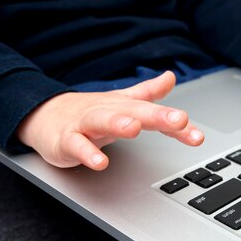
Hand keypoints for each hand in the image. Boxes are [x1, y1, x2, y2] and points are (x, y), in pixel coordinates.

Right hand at [16, 71, 203, 169]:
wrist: (43, 114)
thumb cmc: (86, 112)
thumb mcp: (120, 102)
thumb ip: (147, 93)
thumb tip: (170, 78)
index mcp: (124, 107)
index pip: (155, 114)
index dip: (177, 125)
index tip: (197, 136)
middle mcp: (108, 111)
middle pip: (135, 111)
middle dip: (158, 115)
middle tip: (179, 120)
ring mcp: (86, 124)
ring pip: (103, 121)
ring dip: (119, 124)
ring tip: (134, 128)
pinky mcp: (66, 139)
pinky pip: (76, 146)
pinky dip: (87, 153)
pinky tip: (99, 162)